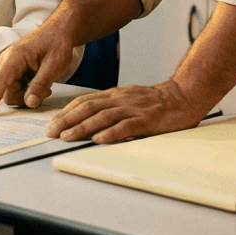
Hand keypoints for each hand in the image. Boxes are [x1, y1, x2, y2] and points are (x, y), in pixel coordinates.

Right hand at [0, 23, 76, 115]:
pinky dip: (29, 91)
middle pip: (8, 93)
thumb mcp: (54, 65)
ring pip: (13, 93)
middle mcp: (8, 62)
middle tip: (46, 91)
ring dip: (29, 95)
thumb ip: (40, 84)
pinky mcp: (14, 72)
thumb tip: (29, 103)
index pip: (1, 81)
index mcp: (15, 57)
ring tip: (46, 85)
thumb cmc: (57, 44)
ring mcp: (10, 67)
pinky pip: (17, 89)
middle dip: (25, 98)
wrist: (59, 32)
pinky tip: (41, 82)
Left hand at [46, 80, 209, 143]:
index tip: (52, 123)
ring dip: (82, 127)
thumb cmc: (156, 102)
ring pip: (103, 116)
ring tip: (67, 137)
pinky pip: (126, 126)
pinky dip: (111, 133)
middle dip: (67, 120)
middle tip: (51, 132)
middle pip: (88, 108)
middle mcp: (121, 99)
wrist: (184, 96)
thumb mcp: (129, 100)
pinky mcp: (147, 119)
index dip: (66, 111)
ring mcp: (133, 108)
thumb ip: (112, 108)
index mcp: (115, 95)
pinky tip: (98, 139)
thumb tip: (90, 122)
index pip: (85, 101)